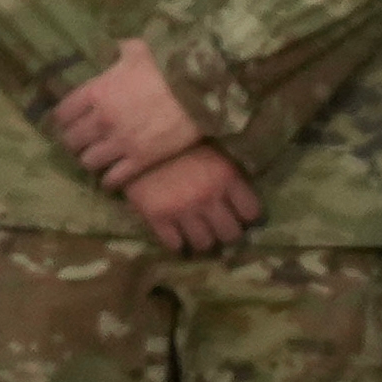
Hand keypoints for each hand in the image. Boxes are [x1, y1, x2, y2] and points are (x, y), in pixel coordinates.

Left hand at [48, 44, 206, 193]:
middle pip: (71, 140)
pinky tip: (111, 178)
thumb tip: (116, 46)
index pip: (62, 114)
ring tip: (96, 159)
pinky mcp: (140, 160)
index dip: (63, 120)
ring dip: (90, 160)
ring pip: (88, 161)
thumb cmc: (166, 68)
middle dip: (74, 142)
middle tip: (81, 143)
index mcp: (95, 92)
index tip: (67, 123)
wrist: (198, 92)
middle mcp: (101, 120)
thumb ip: (120, 50)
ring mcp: (120, 142)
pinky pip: (114, 178)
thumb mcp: (137, 50)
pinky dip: (110, 180)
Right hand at [128, 143, 260, 257]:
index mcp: (225, 177)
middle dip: (227, 233)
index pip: (251, 212)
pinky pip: (175, 244)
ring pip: (205, 243)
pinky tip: (177, 239)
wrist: (131, 137)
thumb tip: (239, 196)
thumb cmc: (174, 141)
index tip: (241, 216)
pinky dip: (178, 244)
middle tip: (220, 229)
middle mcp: (208, 197)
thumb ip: (225, 174)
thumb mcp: (208, 150)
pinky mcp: (157, 216)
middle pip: (230, 234)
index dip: (247, 216)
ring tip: (199, 236)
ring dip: (204, 241)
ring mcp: (183, 209)